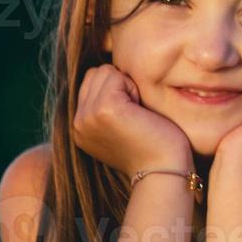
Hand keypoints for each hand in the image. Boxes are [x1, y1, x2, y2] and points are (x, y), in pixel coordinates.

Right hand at [72, 64, 191, 175]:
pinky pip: (115, 75)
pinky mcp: (103, 109)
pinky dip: (133, 88)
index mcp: (80, 128)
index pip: (91, 82)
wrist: (163, 170)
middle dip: (120, 85)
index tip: (131, 117)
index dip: (117, 90)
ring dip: (127, 86)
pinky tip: (140, 112)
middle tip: (136, 114)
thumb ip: (106, 107)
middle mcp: (78, 123)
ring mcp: (87, 116)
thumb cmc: (154, 147)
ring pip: (104, 72)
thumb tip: (110, 73)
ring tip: (137, 113)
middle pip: (95, 74)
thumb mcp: (120, 128)